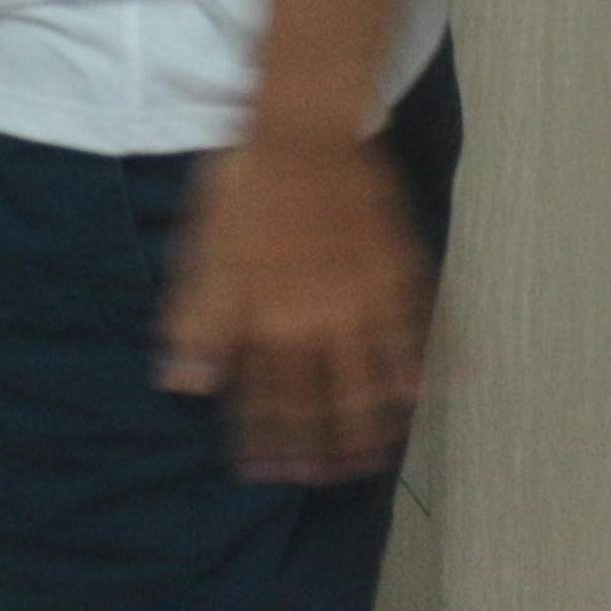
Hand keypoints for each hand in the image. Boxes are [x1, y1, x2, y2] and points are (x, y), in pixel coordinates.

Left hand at [156, 118, 433, 484]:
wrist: (303, 131)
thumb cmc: (243, 186)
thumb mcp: (203, 253)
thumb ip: (196, 323)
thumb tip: (183, 385)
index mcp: (266, 320)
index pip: (264, 396)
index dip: (262, 438)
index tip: (263, 473)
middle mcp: (317, 323)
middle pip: (322, 399)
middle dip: (322, 446)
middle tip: (326, 479)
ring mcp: (363, 303)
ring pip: (372, 379)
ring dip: (373, 424)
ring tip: (376, 456)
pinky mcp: (395, 275)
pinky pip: (415, 334)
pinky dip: (423, 368)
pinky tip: (427, 392)